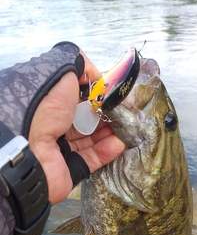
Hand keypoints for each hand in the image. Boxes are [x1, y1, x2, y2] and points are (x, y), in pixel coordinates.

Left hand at [28, 49, 125, 204]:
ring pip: (91, 138)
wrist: (29, 151)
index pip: (73, 96)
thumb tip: (94, 73)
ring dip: (111, 131)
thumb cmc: (40, 110)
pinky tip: (121, 142)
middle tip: (123, 109)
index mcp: (45, 103)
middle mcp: (51, 125)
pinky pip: (92, 158)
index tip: (110, 91)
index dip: (93, 93)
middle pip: (84, 118)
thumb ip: (78, 66)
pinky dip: (107, 150)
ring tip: (127, 125)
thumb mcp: (59, 74)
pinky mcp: (69, 168)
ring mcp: (60, 148)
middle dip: (106, 113)